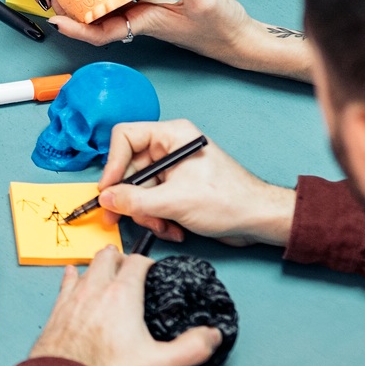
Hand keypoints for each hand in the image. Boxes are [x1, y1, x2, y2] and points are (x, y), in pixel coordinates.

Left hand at [29, 249, 221, 365]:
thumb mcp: (158, 365)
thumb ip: (190, 348)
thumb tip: (211, 336)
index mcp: (122, 295)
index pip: (137, 262)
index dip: (147, 263)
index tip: (152, 272)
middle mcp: (96, 290)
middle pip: (109, 257)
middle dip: (121, 258)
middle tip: (129, 267)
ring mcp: (73, 298)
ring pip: (86, 266)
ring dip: (98, 265)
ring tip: (106, 267)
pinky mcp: (57, 311)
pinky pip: (65, 282)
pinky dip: (73, 276)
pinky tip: (72, 275)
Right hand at [94, 120, 295, 246]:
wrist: (257, 220)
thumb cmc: (229, 200)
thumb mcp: (175, 201)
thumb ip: (135, 201)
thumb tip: (107, 199)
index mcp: (172, 136)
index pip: (125, 137)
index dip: (112, 164)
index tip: (108, 190)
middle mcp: (170, 149)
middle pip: (129, 169)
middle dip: (130, 199)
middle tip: (119, 218)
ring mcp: (173, 171)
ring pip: (139, 191)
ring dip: (147, 214)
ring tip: (163, 226)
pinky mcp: (176, 190)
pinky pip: (152, 203)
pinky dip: (158, 219)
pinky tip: (174, 229)